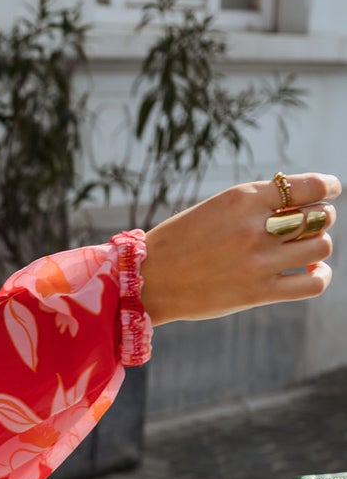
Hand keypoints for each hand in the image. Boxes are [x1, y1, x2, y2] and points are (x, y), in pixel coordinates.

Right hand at [140, 173, 338, 323]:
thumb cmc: (182, 240)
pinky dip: (321, 276)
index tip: (331, 190)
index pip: (309, 187)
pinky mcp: (259, 292)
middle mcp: (255, 228)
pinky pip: (313, 283)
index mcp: (243, 199)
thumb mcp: (217, 208)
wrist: (150, 278)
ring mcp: (259, 261)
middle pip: (319, 217)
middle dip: (321, 217)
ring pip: (321, 247)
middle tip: (309, 224)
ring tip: (306, 249)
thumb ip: (256, 204)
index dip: (328, 186)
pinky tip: (312, 272)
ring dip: (319, 245)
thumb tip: (303, 206)